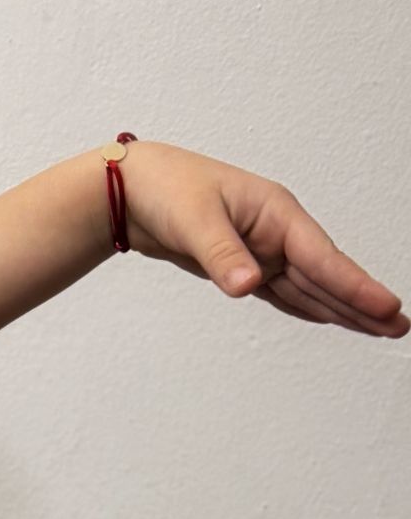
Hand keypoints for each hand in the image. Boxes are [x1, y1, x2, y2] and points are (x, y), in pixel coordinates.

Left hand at [114, 140, 406, 337]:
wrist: (135, 191)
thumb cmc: (166, 190)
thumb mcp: (194, 220)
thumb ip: (221, 255)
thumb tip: (247, 286)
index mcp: (276, 214)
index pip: (322, 258)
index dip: (355, 286)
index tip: (387, 307)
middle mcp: (276, 232)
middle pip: (325, 276)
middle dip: (360, 302)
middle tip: (398, 327)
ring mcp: (262, 250)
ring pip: (308, 287)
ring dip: (340, 308)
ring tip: (377, 328)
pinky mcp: (244, 265)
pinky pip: (283, 291)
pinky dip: (306, 306)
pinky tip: (329, 318)